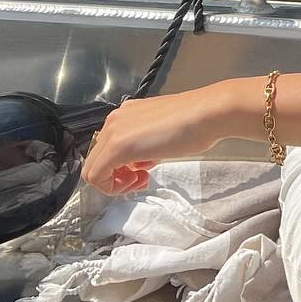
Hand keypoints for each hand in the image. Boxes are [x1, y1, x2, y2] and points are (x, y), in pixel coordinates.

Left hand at [80, 85, 225, 194]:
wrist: (206, 115)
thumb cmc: (193, 123)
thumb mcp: (160, 135)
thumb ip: (143, 147)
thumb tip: (138, 162)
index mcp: (125, 115)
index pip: (106, 150)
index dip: (120, 169)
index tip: (141, 172)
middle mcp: (115, 120)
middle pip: (96, 160)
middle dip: (116, 177)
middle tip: (140, 179)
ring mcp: (114, 131)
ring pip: (93, 169)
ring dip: (116, 182)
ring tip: (141, 179)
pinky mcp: (118, 146)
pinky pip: (97, 175)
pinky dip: (114, 186)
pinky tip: (140, 179)